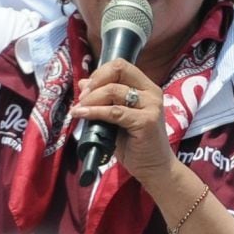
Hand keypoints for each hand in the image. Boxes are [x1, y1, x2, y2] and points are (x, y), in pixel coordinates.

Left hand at [69, 59, 174, 186]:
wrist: (154, 167)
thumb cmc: (135, 143)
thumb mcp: (116, 117)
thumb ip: (104, 100)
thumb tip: (84, 83)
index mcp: (146, 87)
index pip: (121, 65)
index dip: (100, 73)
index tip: (86, 88)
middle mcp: (152, 93)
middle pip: (118, 70)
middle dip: (95, 82)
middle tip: (82, 98)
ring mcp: (151, 106)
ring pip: (113, 91)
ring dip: (91, 99)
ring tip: (79, 109)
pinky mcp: (146, 122)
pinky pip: (114, 112)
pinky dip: (95, 112)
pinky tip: (83, 115)